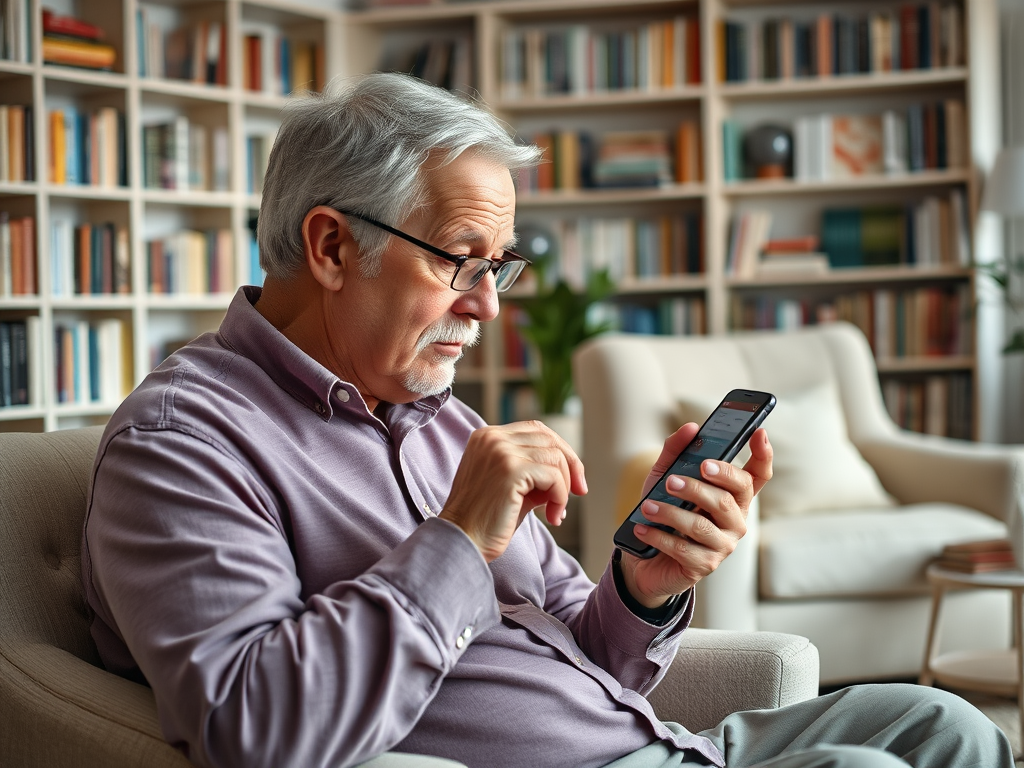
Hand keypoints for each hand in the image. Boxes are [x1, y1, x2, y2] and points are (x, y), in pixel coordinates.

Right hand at [440, 421, 586, 562]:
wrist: (462, 542)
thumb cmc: (487, 520)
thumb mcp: (513, 486)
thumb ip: (536, 472)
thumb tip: (572, 472)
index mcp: (487, 436)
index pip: (537, 430)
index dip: (561, 451)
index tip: (573, 480)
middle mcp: (492, 438)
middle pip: (549, 438)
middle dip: (571, 466)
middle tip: (579, 492)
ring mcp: (500, 451)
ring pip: (555, 457)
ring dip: (564, 488)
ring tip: (556, 512)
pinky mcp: (510, 469)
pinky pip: (554, 476)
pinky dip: (560, 497)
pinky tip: (552, 516)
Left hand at [619, 425, 772, 608]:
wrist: (644, 559)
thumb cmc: (661, 514)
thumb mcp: (663, 477)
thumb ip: (676, 452)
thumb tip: (690, 428)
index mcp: (732, 496)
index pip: (757, 476)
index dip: (763, 455)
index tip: (758, 433)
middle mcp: (735, 520)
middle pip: (728, 499)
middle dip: (698, 488)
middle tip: (672, 481)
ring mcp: (723, 545)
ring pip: (702, 526)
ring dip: (671, 514)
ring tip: (649, 506)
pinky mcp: (705, 565)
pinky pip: (683, 549)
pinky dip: (659, 536)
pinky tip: (643, 528)